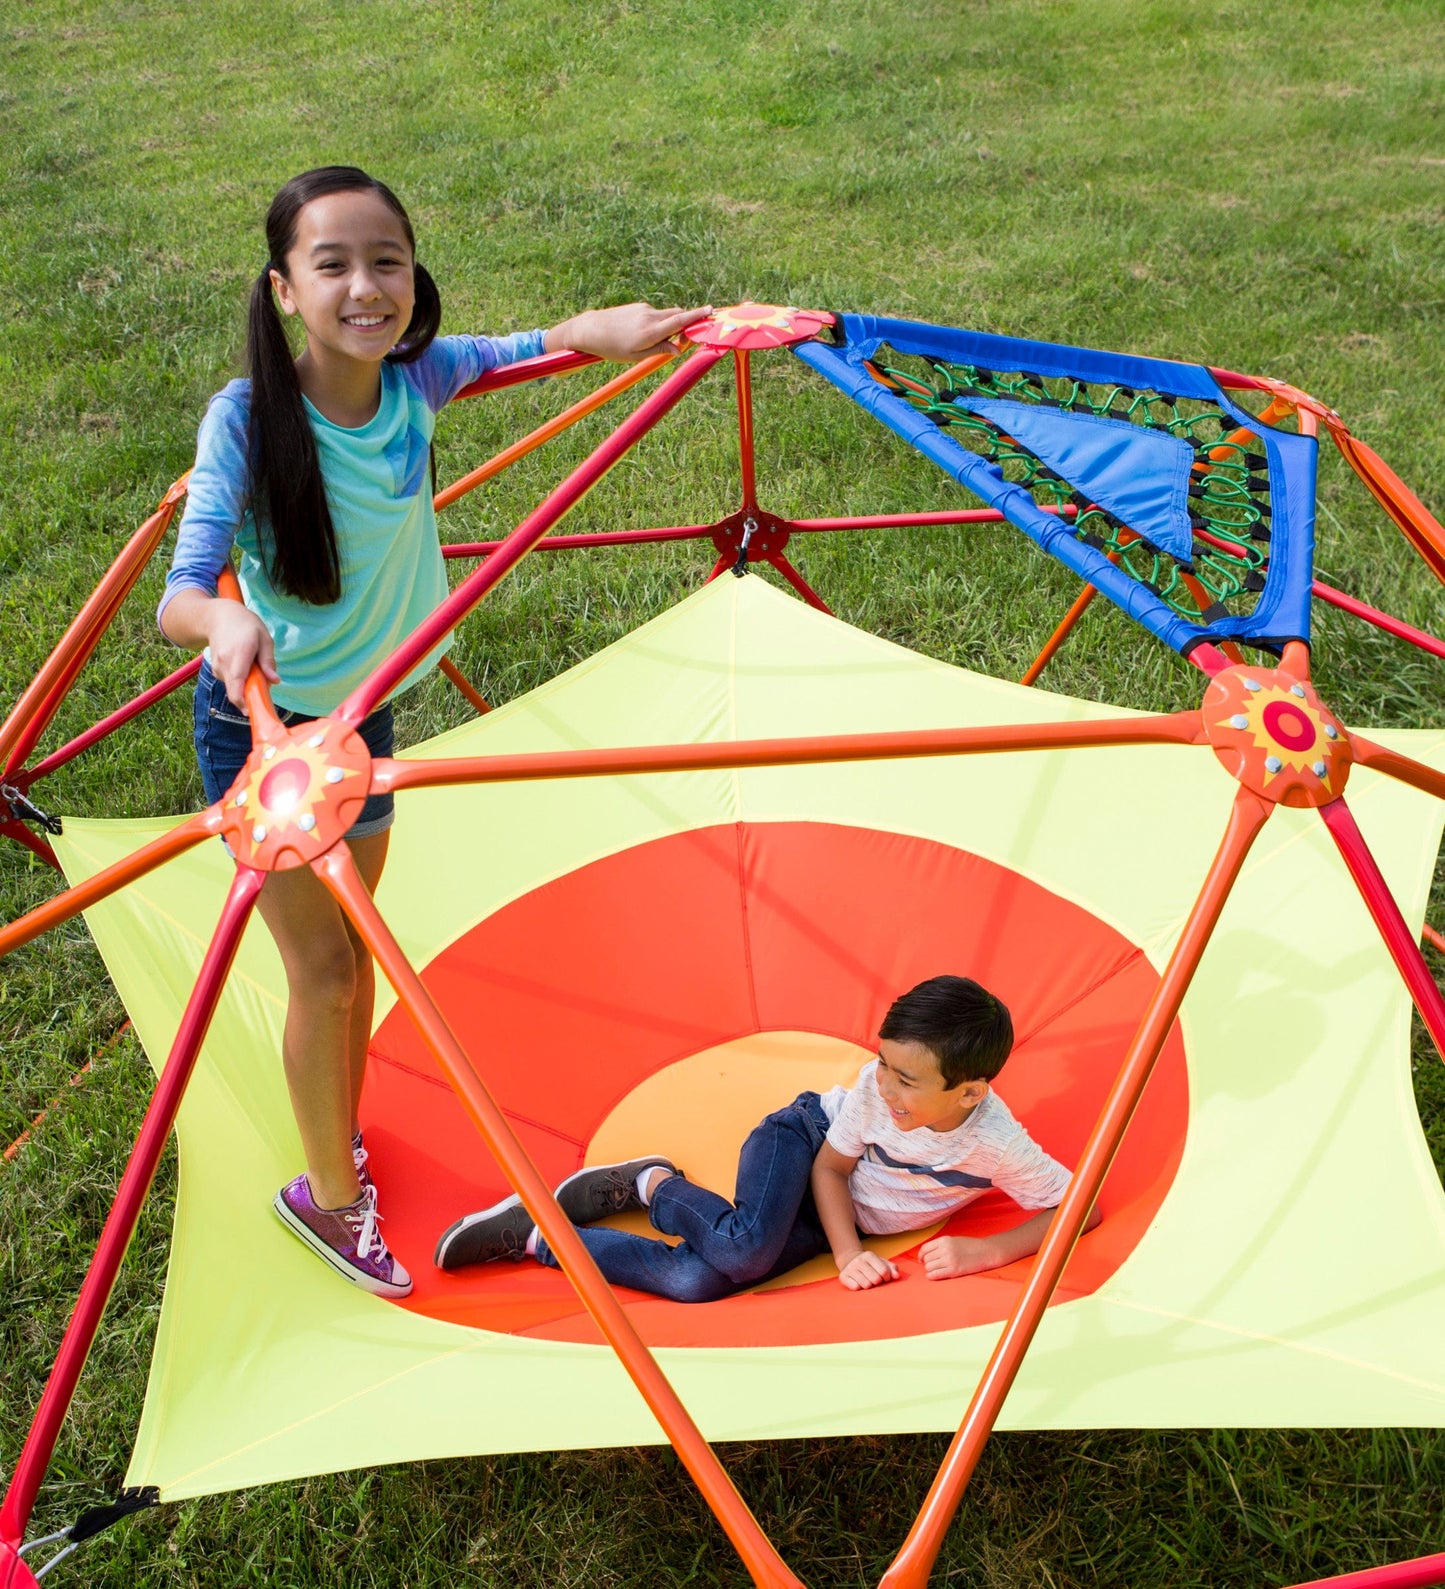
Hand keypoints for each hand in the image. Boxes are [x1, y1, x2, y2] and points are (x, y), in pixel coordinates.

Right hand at [206, 599, 277, 709]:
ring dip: (247, 685)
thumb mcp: (264, 638)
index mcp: (239, 654)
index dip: (242, 701)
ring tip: (253, 665)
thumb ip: (268, 661)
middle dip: (252, 694)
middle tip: (264, 682)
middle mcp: (224, 663)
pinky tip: (244, 665)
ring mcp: (217, 667)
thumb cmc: (246, 626)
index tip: (251, 712)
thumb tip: (275, 681)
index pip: (237, 683)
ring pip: (235, 688)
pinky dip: (240, 681)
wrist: (218, 617)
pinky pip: (231, 683)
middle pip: (236, 691)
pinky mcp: (215, 671)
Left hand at [545, 303, 711, 361]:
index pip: (680, 320)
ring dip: (670, 326)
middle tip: (685, 340)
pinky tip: (642, 334)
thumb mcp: (636, 356)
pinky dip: (658, 323)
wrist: (590, 329)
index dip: (697, 316)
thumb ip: (659, 350)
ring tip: (656, 342)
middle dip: (686, 324)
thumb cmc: (612, 348)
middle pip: (677, 315)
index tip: (711, 311)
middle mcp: (650, 316)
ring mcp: (644, 309)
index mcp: (651, 331)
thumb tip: (679, 350)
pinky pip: (656, 314)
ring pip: (667, 315)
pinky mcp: (639, 306)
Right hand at [836, 1250, 899, 1290]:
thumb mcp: (881, 1262)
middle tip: (875, 1280)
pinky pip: (855, 1288)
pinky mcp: (843, 1276)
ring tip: (867, 1281)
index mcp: (869, 1255)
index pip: (884, 1271)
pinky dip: (859, 1288)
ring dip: (869, 1286)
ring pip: (866, 1285)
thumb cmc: (870, 1264)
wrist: (850, 1260)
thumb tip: (896, 1276)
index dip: (887, 1277)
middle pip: (876, 1279)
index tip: (884, 1278)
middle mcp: (859, 1260)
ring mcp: (850, 1268)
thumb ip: (892, 1268)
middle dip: (878, 1282)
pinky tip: (859, 1283)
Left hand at [918, 1235, 999, 1280]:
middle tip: (932, 1266)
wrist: (986, 1252)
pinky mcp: (954, 1270)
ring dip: (930, 1270)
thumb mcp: (953, 1240)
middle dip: (927, 1263)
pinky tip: (933, 1276)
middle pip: (926, 1259)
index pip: (925, 1248)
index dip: (921, 1255)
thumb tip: (927, 1253)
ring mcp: (949, 1260)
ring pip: (929, 1267)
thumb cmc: (970, 1246)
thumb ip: (941, 1245)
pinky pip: (935, 1274)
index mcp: (944, 1240)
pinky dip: (931, 1276)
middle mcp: (945, 1249)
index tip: (922, 1260)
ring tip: (936, 1270)